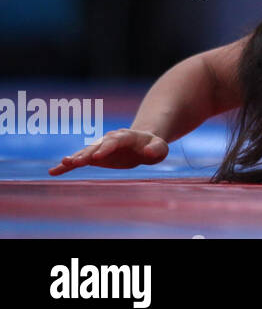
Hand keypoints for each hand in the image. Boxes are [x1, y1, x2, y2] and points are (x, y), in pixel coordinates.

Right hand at [48, 129, 168, 175]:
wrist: (144, 144)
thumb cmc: (153, 147)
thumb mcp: (160, 148)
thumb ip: (157, 149)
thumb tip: (149, 152)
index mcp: (127, 136)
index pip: (115, 141)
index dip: (106, 147)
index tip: (97, 156)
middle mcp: (110, 140)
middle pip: (97, 145)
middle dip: (87, 153)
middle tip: (76, 161)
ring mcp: (100, 148)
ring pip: (86, 152)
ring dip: (75, 157)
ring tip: (63, 163)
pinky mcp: (94, 157)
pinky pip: (79, 161)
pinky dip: (67, 166)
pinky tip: (53, 171)